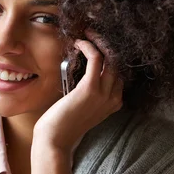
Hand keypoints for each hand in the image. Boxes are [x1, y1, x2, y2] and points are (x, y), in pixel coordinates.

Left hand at [32, 30, 123, 156]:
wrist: (54, 140)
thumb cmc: (62, 125)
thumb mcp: (83, 108)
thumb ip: (89, 94)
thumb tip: (84, 74)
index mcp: (114, 103)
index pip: (119, 73)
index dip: (110, 56)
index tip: (97, 45)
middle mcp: (114, 98)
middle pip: (118, 63)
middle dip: (107, 45)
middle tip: (93, 33)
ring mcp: (104, 94)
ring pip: (111, 58)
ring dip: (99, 41)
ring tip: (87, 33)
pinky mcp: (90, 88)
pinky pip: (96, 58)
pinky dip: (89, 46)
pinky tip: (79, 42)